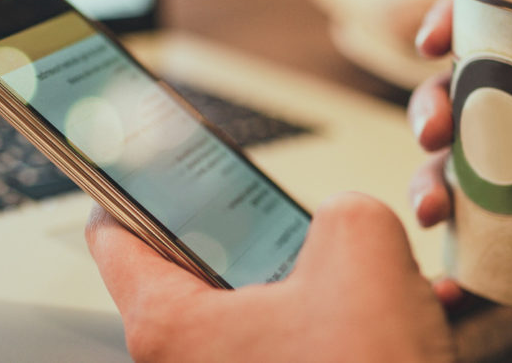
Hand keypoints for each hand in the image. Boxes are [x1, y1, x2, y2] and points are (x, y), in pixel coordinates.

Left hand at [85, 192, 453, 361]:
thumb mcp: (361, 248)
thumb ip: (339, 212)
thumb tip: (343, 223)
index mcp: (170, 325)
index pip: (114, 239)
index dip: (131, 189)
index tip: (145, 167)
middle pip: (197, 275)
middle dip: (255, 241)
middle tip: (290, 223)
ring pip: (262, 318)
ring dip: (318, 291)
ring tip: (366, 277)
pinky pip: (300, 352)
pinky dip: (343, 332)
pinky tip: (398, 318)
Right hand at [406, 0, 511, 328]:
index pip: (507, 37)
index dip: (457, 28)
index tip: (435, 43)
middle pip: (463, 103)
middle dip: (430, 110)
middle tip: (436, 132)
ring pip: (455, 175)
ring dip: (426, 186)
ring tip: (435, 211)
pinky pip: (480, 256)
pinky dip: (455, 273)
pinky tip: (448, 287)